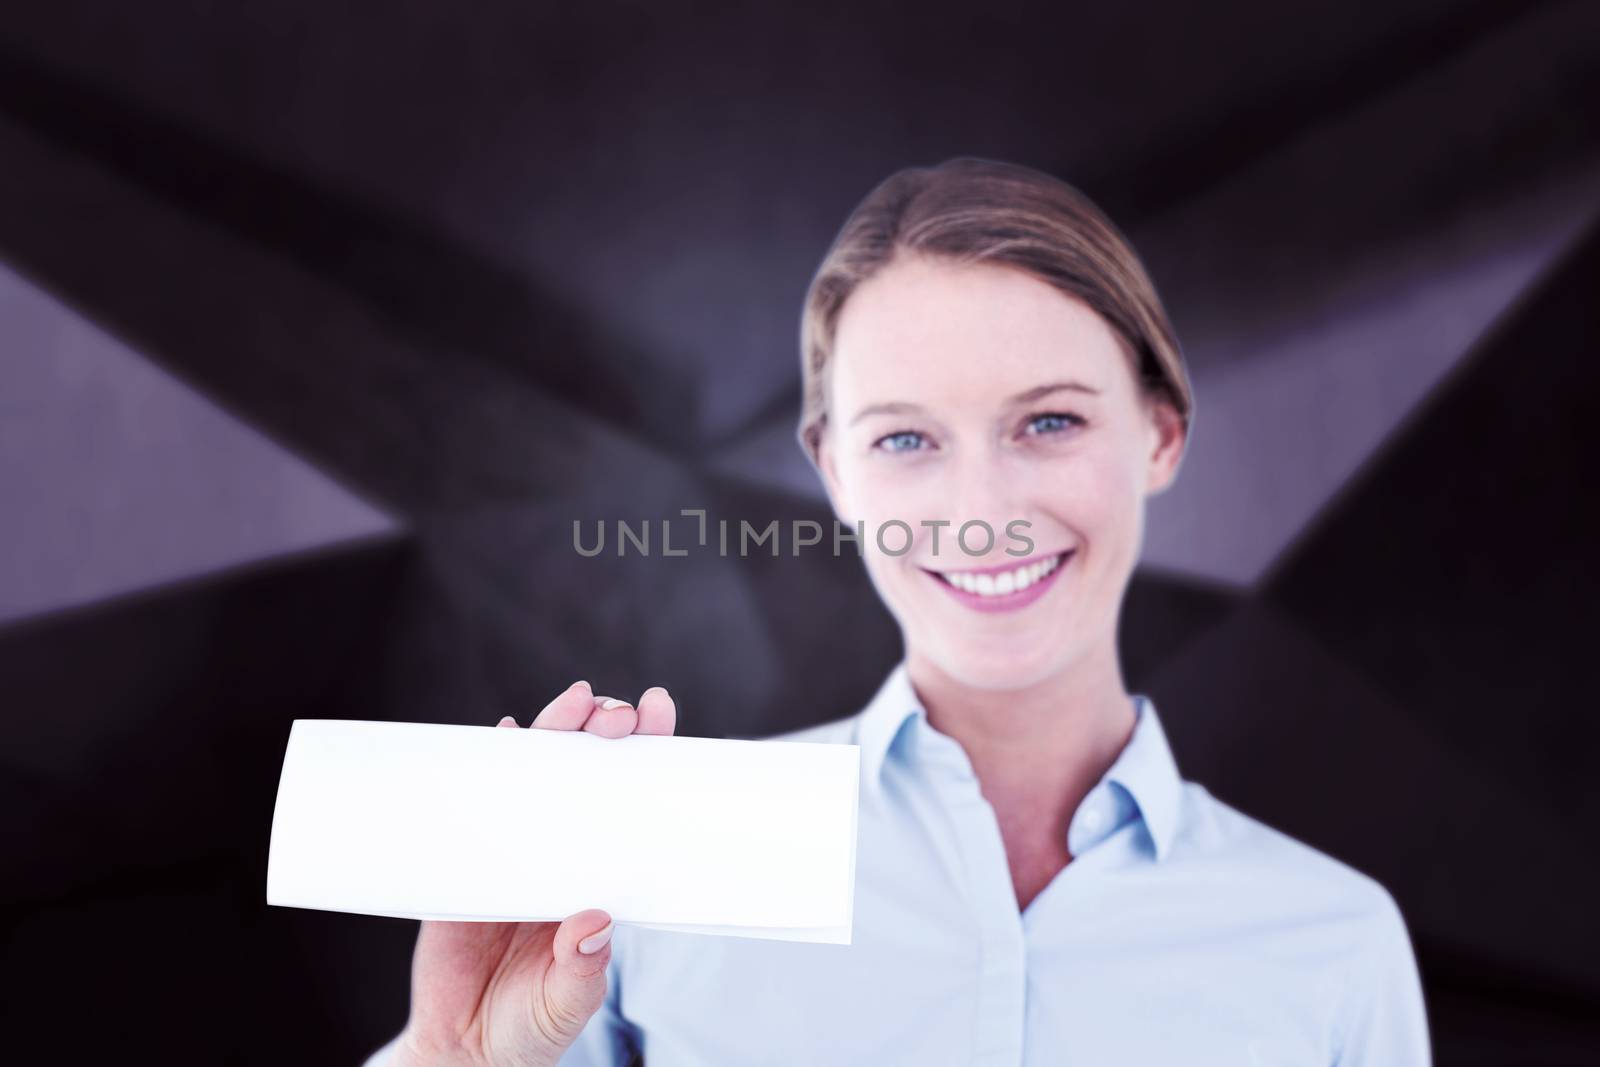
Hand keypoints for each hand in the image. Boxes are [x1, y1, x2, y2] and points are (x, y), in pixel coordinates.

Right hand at [393, 681, 677, 1066]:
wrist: (465, 1051)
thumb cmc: (529, 1025)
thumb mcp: (565, 1002)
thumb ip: (579, 968)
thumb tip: (592, 923)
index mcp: (595, 879)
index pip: (628, 805)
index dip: (645, 758)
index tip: (660, 717)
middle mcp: (558, 854)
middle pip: (585, 776)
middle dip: (604, 733)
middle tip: (619, 712)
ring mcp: (511, 852)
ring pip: (534, 778)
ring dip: (554, 734)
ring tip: (575, 704)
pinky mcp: (463, 865)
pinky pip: (474, 805)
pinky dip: (485, 766)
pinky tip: (501, 737)